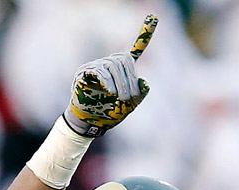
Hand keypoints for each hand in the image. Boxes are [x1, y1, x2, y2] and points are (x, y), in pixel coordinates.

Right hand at [63, 14, 156, 137]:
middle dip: (130, 79)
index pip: (135, 48)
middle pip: (124, 60)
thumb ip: (139, 94)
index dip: (145, 33)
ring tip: (121, 98)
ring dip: (120, 83)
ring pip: (113, 65)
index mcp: (123, 68)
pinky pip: (99, 70)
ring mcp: (96, 66)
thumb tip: (144, 82)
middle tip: (131, 97)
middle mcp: (110, 63)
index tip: (154, 17)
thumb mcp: (129, 105)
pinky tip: (110, 91)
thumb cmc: (109, 112)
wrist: (90, 123)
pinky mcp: (85, 72)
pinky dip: (107, 81)